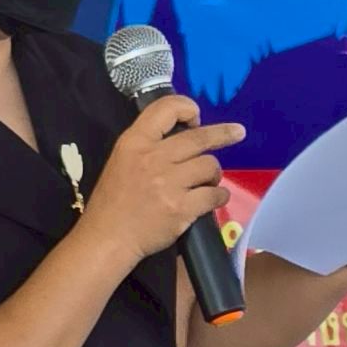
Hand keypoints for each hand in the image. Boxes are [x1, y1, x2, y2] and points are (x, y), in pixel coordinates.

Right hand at [83, 95, 244, 269]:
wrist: (108, 237)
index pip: (166, 109)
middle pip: (198, 138)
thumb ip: (149, 144)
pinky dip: (219, 196)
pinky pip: (214, 195)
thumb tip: (185, 134)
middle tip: (238, 133)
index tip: (197, 119)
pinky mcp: (181, 208)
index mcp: (134, 142)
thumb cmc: (114, 200)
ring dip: (213, 174)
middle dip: (223, 134)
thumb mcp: (122, 159)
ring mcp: (168, 184)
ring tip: (206, 182)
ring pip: (209, 165)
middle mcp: (153, 158)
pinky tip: (214, 198)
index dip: (187, 108)